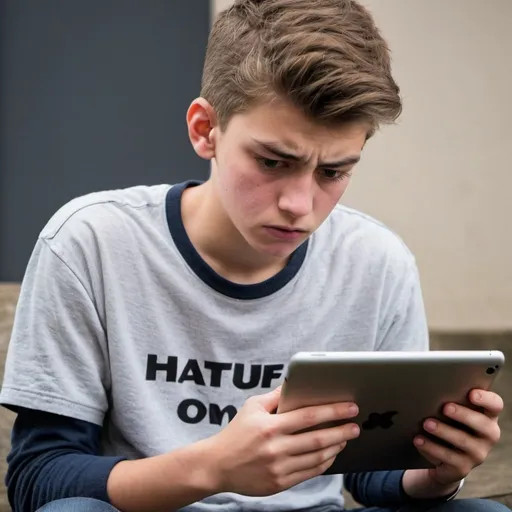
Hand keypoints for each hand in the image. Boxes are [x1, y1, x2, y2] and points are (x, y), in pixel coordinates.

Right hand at [205, 386, 359, 495]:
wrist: (217, 465)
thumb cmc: (236, 432)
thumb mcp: (252, 407)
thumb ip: (276, 396)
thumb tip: (296, 383)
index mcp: (269, 426)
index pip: (308, 416)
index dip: (332, 411)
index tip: (350, 407)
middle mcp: (275, 448)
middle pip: (318, 439)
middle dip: (342, 431)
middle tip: (356, 425)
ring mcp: (278, 468)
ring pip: (317, 457)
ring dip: (336, 447)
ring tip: (346, 438)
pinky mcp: (279, 483)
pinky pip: (309, 472)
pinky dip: (324, 463)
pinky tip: (331, 454)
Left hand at [403, 389, 502, 498]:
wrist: (442, 456)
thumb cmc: (448, 424)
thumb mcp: (452, 412)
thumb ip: (451, 400)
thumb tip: (434, 387)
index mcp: (487, 416)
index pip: (495, 405)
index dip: (486, 399)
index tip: (471, 393)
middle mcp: (487, 435)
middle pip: (483, 424)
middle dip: (463, 415)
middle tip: (445, 407)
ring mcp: (478, 453)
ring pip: (464, 441)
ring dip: (444, 431)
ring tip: (426, 423)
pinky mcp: (463, 468)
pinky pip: (448, 458)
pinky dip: (431, 447)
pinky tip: (419, 440)